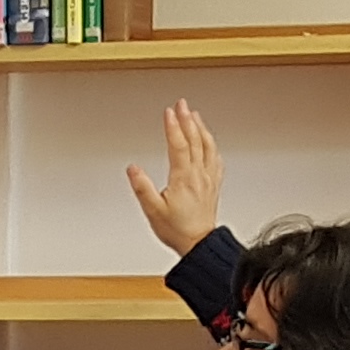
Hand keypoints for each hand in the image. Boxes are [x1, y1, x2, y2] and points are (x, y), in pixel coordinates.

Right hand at [122, 99, 223, 255]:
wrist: (199, 245)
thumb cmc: (178, 230)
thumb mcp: (153, 210)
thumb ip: (142, 187)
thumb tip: (134, 168)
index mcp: (184, 179)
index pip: (178, 146)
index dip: (173, 127)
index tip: (169, 112)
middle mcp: (199, 175)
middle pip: (194, 140)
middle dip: (187, 119)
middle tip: (181, 104)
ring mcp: (208, 179)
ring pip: (208, 147)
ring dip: (201, 128)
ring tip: (195, 115)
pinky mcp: (213, 185)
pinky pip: (215, 159)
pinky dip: (211, 145)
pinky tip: (209, 142)